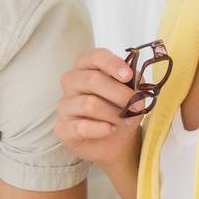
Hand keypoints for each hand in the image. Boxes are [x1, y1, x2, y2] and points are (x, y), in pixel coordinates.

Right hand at [55, 48, 144, 170]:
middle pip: (92, 80)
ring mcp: (64, 105)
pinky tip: (110, 129)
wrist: (117, 142)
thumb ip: (134, 82)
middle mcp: (71, 82)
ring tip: (123, 121)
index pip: (94, 56)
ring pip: (88, 104)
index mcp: (87, 67)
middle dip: (119, 94)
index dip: (112, 64)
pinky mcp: (62, 128)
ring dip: (113, 114)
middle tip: (137, 105)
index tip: (128, 76)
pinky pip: (80, 127)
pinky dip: (100, 129)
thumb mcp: (133, 94)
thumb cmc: (122, 111)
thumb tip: (134, 78)